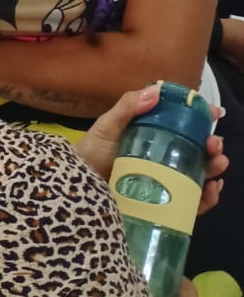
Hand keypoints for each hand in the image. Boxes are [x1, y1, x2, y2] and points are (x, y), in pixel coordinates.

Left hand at [78, 83, 227, 216]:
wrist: (78, 187)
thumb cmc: (92, 153)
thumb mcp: (108, 125)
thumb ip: (128, 107)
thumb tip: (157, 90)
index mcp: (151, 135)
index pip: (181, 125)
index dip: (200, 118)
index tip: (214, 111)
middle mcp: (162, 157)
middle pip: (195, 150)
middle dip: (211, 144)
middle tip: (215, 143)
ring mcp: (165, 181)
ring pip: (198, 174)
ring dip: (214, 167)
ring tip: (218, 162)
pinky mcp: (165, 205)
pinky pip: (191, 203)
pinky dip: (206, 197)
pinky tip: (211, 189)